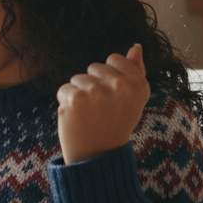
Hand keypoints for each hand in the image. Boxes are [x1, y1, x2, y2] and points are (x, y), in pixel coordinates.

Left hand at [56, 43, 148, 163]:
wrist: (97, 156)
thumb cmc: (115, 124)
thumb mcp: (133, 100)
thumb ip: (135, 72)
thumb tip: (136, 46)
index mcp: (138, 84)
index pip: (114, 59)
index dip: (108, 77)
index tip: (112, 96)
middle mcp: (120, 86)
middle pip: (94, 67)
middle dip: (93, 85)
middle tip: (100, 109)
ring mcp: (97, 91)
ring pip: (78, 79)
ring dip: (78, 95)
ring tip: (88, 115)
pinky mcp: (76, 98)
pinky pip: (64, 89)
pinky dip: (66, 102)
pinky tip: (76, 117)